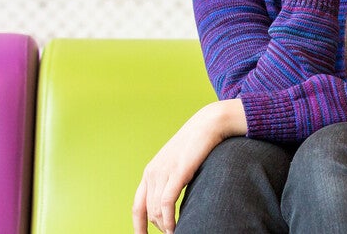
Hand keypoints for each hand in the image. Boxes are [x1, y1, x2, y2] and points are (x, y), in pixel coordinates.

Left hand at [133, 100, 246, 233]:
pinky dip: (169, 219)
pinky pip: (166, 203)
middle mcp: (152, 173)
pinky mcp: (176, 172)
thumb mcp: (180, 165)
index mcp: (150, 172)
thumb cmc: (198, 145)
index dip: (138, 225)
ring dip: (165, 226)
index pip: (138, 206)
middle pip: (147, 210)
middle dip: (156, 228)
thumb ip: (173, 181)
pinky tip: (174, 227)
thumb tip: (174, 201)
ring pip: (156, 209)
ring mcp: (163, 172)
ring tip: (176, 233)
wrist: (208, 124)